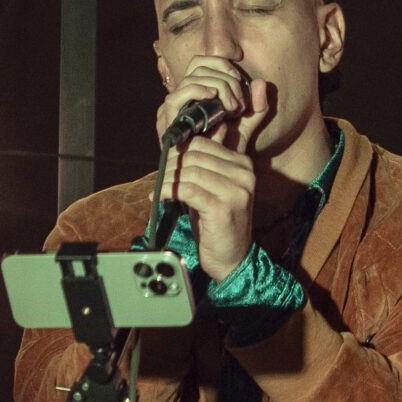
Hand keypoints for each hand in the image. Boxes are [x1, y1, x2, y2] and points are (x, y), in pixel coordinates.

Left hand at [158, 59, 272, 281]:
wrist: (232, 259)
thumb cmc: (219, 223)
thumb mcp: (216, 188)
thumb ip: (205, 165)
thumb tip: (180, 143)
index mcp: (243, 165)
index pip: (203, 143)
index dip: (179, 151)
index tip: (166, 162)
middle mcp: (243, 175)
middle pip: (195, 156)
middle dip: (171, 165)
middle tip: (159, 177)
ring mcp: (235, 191)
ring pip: (189, 172)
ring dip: (167, 180)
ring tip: (158, 190)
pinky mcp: (222, 208)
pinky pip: (186, 190)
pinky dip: (167, 192)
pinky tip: (159, 198)